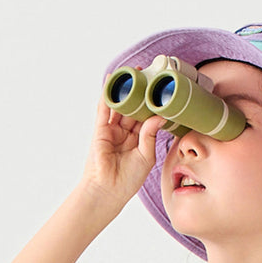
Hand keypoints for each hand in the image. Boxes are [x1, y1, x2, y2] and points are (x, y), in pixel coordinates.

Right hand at [80, 71, 167, 204]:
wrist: (109, 190)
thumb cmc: (128, 178)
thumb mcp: (146, 156)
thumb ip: (150, 135)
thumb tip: (159, 116)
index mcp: (138, 138)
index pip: (146, 116)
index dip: (152, 102)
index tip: (160, 88)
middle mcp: (125, 132)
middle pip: (133, 107)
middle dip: (140, 91)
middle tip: (149, 72)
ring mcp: (112, 129)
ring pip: (120, 105)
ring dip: (125, 89)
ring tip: (132, 72)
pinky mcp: (100, 130)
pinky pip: (104, 109)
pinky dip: (107, 94)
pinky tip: (112, 80)